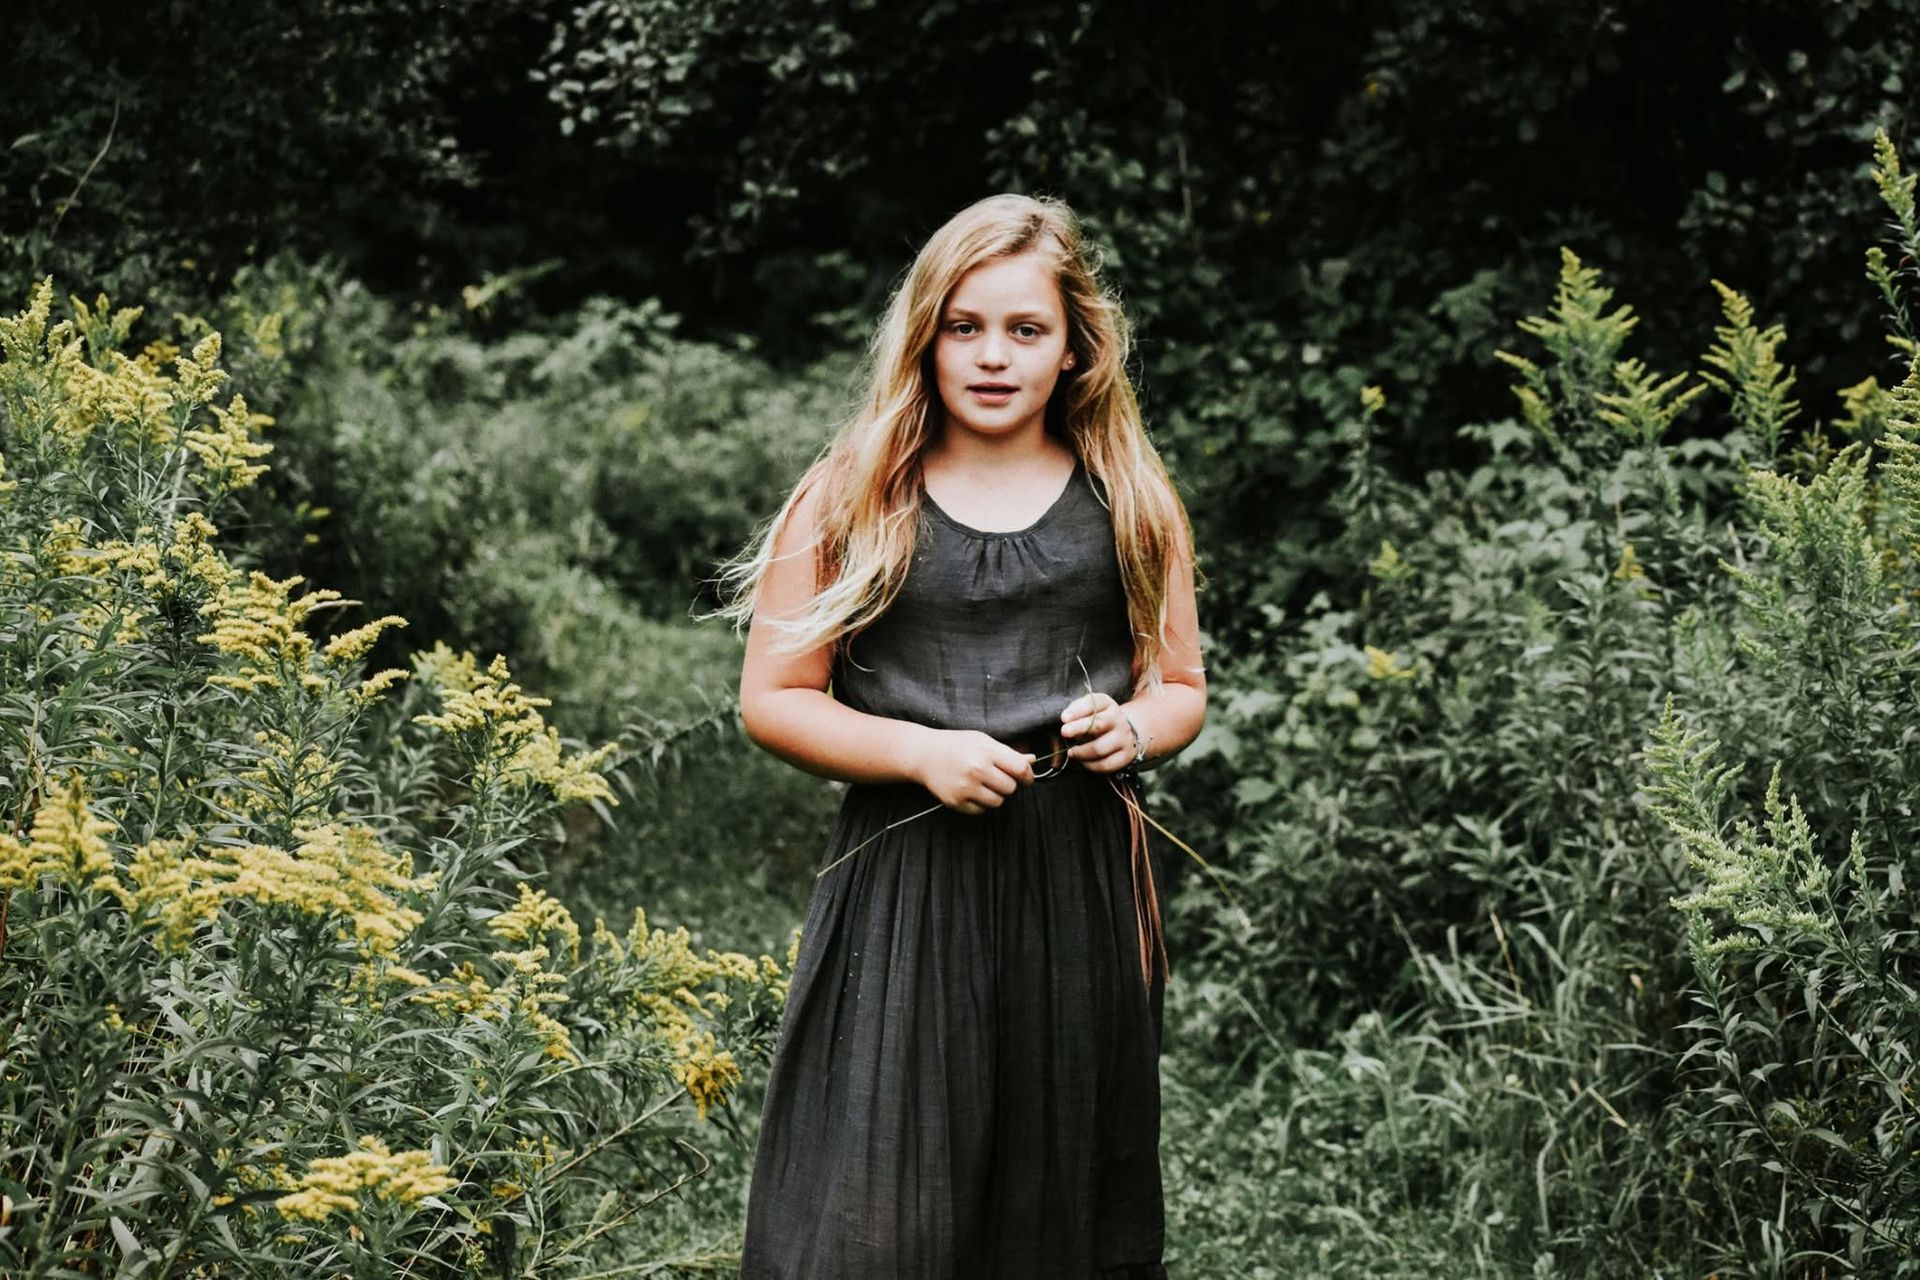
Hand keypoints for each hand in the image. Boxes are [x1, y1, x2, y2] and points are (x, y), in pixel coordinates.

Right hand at [911, 729, 1036, 814]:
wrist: (924, 754)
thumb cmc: (957, 744)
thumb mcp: (983, 740)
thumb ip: (1008, 752)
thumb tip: (1032, 760)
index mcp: (986, 752)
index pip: (1021, 769)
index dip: (1028, 776)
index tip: (1026, 779)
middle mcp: (976, 770)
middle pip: (1011, 788)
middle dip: (1009, 785)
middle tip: (998, 778)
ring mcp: (965, 787)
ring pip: (998, 802)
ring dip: (995, 795)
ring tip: (983, 784)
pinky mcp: (956, 802)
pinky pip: (981, 810)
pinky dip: (981, 804)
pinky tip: (972, 791)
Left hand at [1059, 693, 1136, 773]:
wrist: (1120, 732)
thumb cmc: (1096, 720)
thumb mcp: (1086, 709)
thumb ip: (1075, 711)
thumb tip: (1066, 719)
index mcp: (1107, 704)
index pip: (1093, 704)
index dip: (1077, 711)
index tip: (1064, 718)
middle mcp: (1118, 719)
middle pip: (1098, 724)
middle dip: (1078, 729)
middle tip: (1064, 733)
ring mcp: (1124, 737)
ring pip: (1099, 748)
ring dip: (1081, 752)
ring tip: (1071, 752)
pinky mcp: (1126, 755)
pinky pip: (1105, 764)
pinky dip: (1090, 765)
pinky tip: (1083, 761)